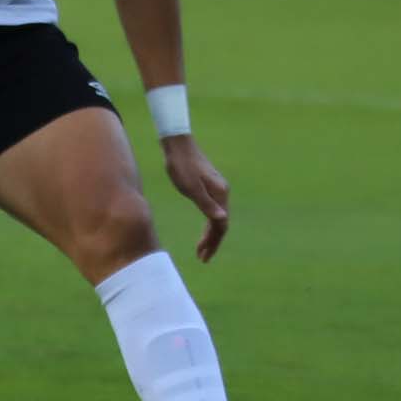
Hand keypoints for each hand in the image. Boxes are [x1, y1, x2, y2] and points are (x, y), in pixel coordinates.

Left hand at [161, 135, 230, 261]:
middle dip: (212, 242)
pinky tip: (204, 228)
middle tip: (202, 257)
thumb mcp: (190, 187)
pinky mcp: (210, 185)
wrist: (177, 143)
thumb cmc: (181, 165)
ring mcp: (217, 188)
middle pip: (221, 223)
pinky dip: (209, 222)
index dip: (213, 242)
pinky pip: (213, 209)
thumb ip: (206, 204)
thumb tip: (222, 221)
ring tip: (200, 249)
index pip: (221, 225)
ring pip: (217, 217)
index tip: (203, 256)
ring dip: (211, 234)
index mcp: (220, 194)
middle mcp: (223, 192)